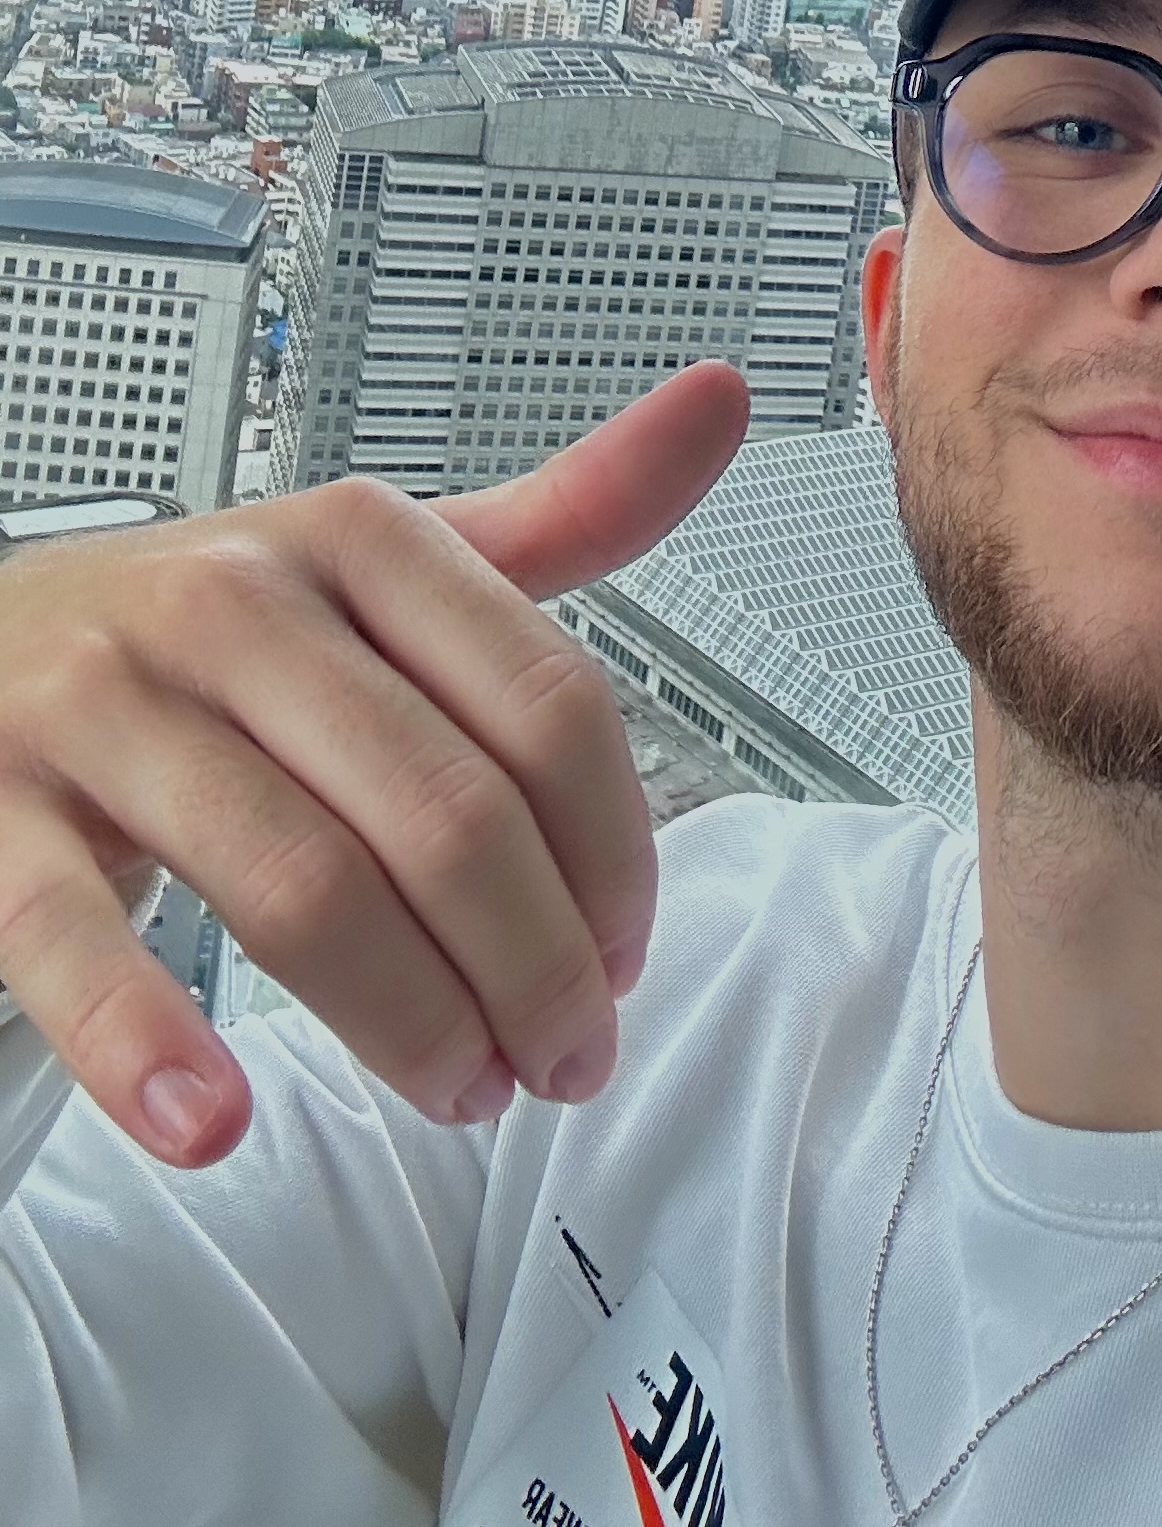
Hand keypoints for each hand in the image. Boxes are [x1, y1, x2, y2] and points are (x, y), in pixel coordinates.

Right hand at [0, 361, 748, 1170]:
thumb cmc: (215, 634)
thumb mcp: (384, 563)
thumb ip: (562, 511)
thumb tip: (721, 406)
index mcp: (353, 539)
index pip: (545, 705)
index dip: (612, 858)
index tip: (625, 954)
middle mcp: (230, 603)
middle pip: (443, 811)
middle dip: (532, 967)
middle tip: (561, 1059)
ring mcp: (101, 709)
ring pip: (300, 884)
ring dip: (407, 1022)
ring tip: (458, 1090)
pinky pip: (74, 941)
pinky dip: (149, 1041)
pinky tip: (214, 1120)